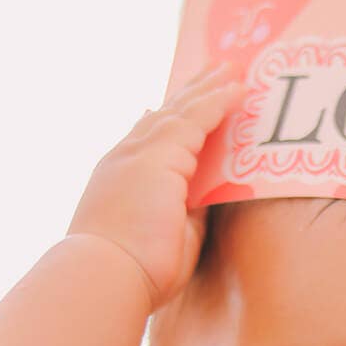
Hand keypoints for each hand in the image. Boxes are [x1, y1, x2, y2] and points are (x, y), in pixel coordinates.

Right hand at [67, 62, 242, 311]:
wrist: (108, 275)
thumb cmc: (137, 271)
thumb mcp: (167, 235)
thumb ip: (186, 212)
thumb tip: (206, 199)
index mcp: (122, 178)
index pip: (144, 139)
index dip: (163, 118)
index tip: (176, 104)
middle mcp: (127, 158)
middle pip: (165, 115)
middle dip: (192, 93)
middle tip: (217, 72)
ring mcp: (139, 154)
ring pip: (182, 111)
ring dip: (209, 89)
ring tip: (234, 70)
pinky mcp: (158, 156)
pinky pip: (195, 119)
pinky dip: (217, 102)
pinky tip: (237, 89)